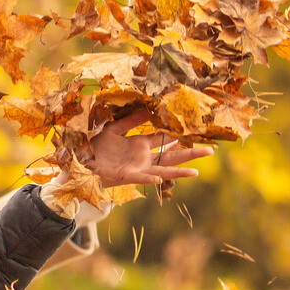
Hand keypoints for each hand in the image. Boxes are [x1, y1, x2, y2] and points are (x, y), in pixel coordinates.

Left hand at [89, 112, 212, 186]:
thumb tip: (149, 110)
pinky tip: (159, 179)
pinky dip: (150, 178)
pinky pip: (140, 178)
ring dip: (179, 171)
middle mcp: (142, 157)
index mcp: (139, 145)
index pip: (164, 140)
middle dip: (190, 154)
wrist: (78, 161)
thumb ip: (130, 121)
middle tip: (211, 151)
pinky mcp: (126, 176)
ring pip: (162, 170)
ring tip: (196, 171)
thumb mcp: (113, 129)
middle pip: (171, 156)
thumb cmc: (95, 146)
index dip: (178, 135)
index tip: (194, 131)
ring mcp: (136, 168)